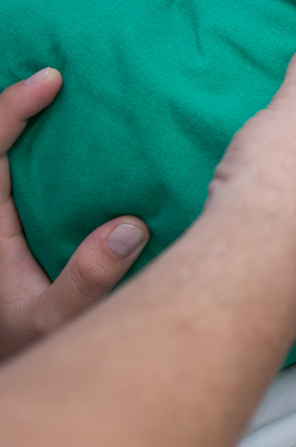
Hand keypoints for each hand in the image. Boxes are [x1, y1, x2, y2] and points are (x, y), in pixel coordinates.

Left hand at [0, 69, 147, 359]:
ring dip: (9, 126)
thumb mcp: (57, 320)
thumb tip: (132, 226)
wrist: (11, 370)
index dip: (12, 107)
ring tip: (50, 98)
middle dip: (6, 104)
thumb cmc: (26, 349)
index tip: (50, 79)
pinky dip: (17, 149)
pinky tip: (50, 143)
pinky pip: (5, 177)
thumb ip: (90, 278)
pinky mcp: (4, 235)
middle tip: (50, 76)